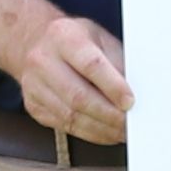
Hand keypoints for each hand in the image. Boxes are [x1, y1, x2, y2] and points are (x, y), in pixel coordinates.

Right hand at [5, 7, 133, 144]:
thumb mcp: (98, 38)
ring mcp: (33, 85)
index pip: (91, 65)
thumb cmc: (73, 40)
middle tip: (131, 124)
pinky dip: (90, 133)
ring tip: (122, 132)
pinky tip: (105, 132)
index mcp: (63, 36)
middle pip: (79, 96)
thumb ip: (117, 62)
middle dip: (109, 115)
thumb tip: (138, 91)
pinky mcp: (33, 106)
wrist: (34, 42)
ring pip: (71, 116)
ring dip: (101, 129)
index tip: (130, 102)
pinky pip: (65, 126)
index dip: (113, 86)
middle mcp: (43, 60)